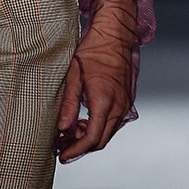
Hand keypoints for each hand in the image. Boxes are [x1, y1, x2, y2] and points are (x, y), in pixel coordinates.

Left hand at [56, 9, 132, 162]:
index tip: (62, 155)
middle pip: (101, 140)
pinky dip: (99, 127)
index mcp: (105, 101)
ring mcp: (125, 104)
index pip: (92, 138)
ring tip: (69, 132)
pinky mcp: (126, 100)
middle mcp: (119, 106)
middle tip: (61, 145)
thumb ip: (69, 102)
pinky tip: (84, 120)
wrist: (115, 33)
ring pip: (108, 132)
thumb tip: (62, 128)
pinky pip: (114, 122)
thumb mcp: (74, 73)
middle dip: (80, 146)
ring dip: (90, 137)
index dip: (76, 150)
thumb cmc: (94, 48)